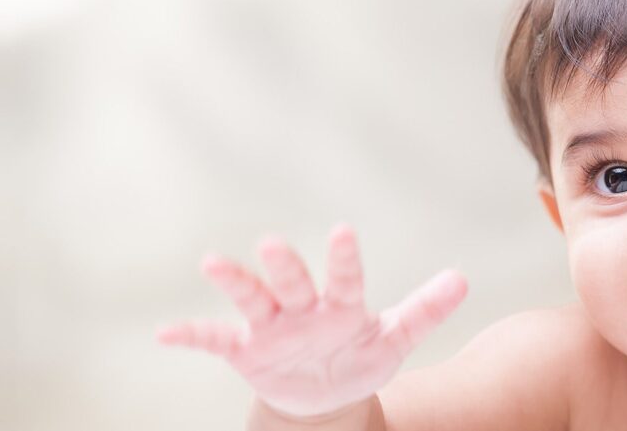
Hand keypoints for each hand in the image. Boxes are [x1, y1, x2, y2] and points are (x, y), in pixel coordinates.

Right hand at [156, 224, 467, 417]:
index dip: (343, 259)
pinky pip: (215, 340)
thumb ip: (425, 310)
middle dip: (285, 266)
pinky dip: (191, 336)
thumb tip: (461, 278)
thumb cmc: (361, 355)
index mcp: (342, 304)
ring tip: (212, 261)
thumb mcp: (395, 339)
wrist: (326, 395)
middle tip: (272, 243)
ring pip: (252, 299)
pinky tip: (164, 333)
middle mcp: (303, 308)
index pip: (345, 279)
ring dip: (234, 281)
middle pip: (293, 283)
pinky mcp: (246, 350)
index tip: (341, 232)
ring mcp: (271, 327)